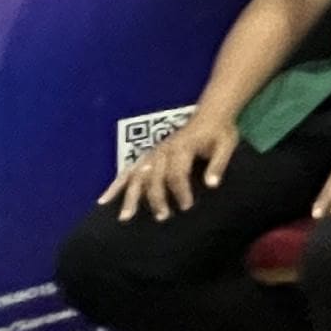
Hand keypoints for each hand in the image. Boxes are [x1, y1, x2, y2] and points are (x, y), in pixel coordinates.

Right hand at [107, 105, 239, 221]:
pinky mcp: (148, 156)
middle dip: (156, 197)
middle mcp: (164, 150)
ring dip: (131, 195)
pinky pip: (128, 171)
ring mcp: (153, 153)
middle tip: (161, 216)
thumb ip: (218, 164)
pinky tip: (104, 200)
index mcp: (182, 147)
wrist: (209, 114)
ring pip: (137, 175)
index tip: (186, 206)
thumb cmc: (218, 132)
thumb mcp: (226, 145)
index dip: (180, 190)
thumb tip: (212, 185)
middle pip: (154, 176)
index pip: (177, 172)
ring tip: (126, 216)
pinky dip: (116, 185)